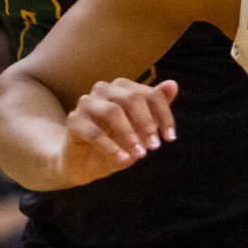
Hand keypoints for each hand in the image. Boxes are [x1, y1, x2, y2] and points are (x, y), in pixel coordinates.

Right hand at [50, 77, 177, 187]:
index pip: (150, 94)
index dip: (164, 115)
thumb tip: (173, 84)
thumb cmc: (115, 143)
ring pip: (112, 111)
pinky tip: (122, 159)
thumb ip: (156, 110)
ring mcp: (86, 103)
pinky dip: (111, 147)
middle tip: (155, 146)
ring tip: (140, 155)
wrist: (82, 163)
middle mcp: (104, 90)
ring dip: (129, 135)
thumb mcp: (140, 130)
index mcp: (122, 88)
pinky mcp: (74, 121)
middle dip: (147, 123)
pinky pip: (94, 132)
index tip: (170, 138)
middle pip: (131, 98)